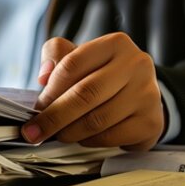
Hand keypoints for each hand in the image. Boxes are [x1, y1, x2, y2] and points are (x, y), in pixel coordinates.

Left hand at [22, 32, 164, 150]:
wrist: (140, 97)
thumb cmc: (101, 76)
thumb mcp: (79, 56)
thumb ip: (56, 56)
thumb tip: (44, 76)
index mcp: (115, 44)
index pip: (72, 64)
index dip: (50, 90)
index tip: (35, 108)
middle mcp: (136, 64)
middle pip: (85, 93)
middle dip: (54, 116)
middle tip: (34, 132)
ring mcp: (147, 94)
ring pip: (97, 119)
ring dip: (70, 132)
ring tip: (59, 134)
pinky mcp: (150, 121)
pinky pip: (111, 136)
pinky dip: (90, 141)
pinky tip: (83, 138)